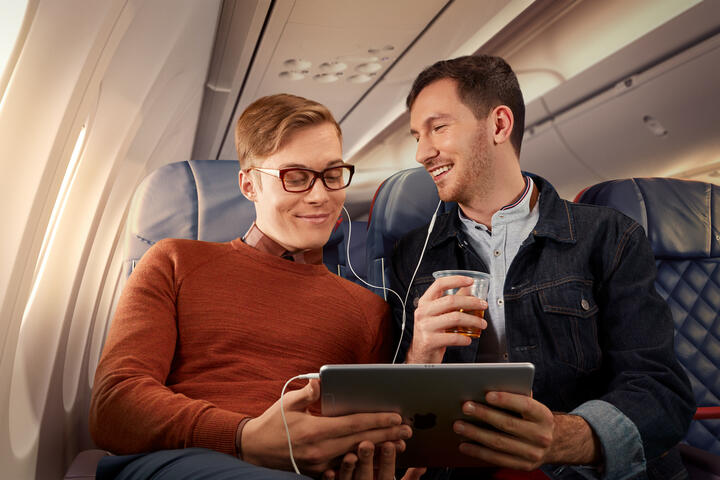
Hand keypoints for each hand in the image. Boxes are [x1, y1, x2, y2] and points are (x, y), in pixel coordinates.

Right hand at [241, 379, 411, 473]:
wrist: (254, 448)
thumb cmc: (272, 422)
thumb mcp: (288, 402)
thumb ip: (308, 392)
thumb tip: (322, 383)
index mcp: (314, 430)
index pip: (354, 424)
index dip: (376, 420)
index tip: (395, 417)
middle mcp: (319, 450)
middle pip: (361, 441)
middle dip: (386, 435)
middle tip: (407, 431)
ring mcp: (319, 464)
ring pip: (357, 456)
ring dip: (379, 450)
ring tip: (400, 444)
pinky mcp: (318, 472)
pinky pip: (345, 467)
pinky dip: (364, 461)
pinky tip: (377, 457)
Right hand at [406, 275, 487, 363]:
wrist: (420, 354)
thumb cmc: (431, 332)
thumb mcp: (438, 314)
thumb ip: (452, 302)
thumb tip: (468, 289)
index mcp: (425, 302)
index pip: (439, 284)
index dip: (456, 280)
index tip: (470, 281)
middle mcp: (423, 312)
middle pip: (451, 301)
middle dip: (472, 302)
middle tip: (483, 305)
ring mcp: (425, 326)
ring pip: (455, 318)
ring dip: (473, 321)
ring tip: (482, 324)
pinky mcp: (430, 341)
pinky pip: (453, 337)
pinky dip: (465, 338)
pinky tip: (468, 339)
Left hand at [452, 392, 599, 469]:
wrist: (555, 443)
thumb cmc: (533, 418)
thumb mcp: (533, 405)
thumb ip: (517, 395)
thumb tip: (490, 385)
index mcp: (544, 416)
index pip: (525, 405)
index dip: (506, 399)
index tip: (487, 394)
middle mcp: (541, 436)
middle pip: (508, 424)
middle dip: (484, 414)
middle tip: (465, 407)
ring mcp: (532, 454)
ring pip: (499, 443)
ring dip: (475, 434)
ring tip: (459, 425)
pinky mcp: (523, 466)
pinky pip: (497, 459)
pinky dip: (478, 452)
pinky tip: (464, 445)